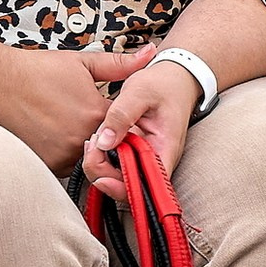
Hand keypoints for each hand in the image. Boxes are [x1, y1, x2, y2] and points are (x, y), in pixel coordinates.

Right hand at [0, 43, 154, 168]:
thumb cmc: (37, 70)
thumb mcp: (83, 62)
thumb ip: (120, 64)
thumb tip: (151, 53)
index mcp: (96, 113)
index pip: (127, 127)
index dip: (126, 121)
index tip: (119, 116)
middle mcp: (81, 139)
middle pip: (108, 145)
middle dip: (107, 135)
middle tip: (86, 117)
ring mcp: (62, 155)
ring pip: (88, 157)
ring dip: (86, 147)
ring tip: (68, 123)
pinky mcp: (46, 164)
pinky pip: (68, 167)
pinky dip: (67, 155)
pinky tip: (56, 134)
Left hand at [84, 54, 202, 200]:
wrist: (173, 78)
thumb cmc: (164, 84)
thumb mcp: (140, 91)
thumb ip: (121, 115)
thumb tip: (104, 142)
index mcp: (164, 149)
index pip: (148, 184)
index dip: (124, 188)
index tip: (103, 177)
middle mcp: (156, 158)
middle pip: (128, 185)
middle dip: (103, 173)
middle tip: (92, 149)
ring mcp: (144, 156)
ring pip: (119, 176)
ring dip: (100, 164)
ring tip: (93, 142)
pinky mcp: (134, 151)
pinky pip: (116, 163)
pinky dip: (102, 156)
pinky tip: (96, 141)